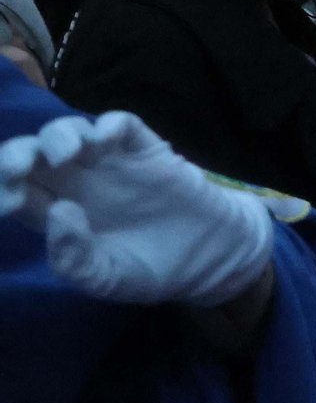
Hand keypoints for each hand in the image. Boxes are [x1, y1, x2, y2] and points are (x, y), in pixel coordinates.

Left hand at [0, 113, 273, 306]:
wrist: (207, 257)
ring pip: (67, 131)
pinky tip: (104, 142)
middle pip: (29, 154)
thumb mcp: (104, 279)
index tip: (7, 203)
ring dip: (57, 136)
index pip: (12, 189)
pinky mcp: (143, 149)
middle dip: (15, 154)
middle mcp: (73, 182)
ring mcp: (108, 162)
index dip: (1, 188)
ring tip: (67, 156)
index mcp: (55, 212)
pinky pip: (120, 123)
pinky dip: (107, 125)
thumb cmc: (148, 270)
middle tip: (21, 169)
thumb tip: (57, 209)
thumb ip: (73, 257)